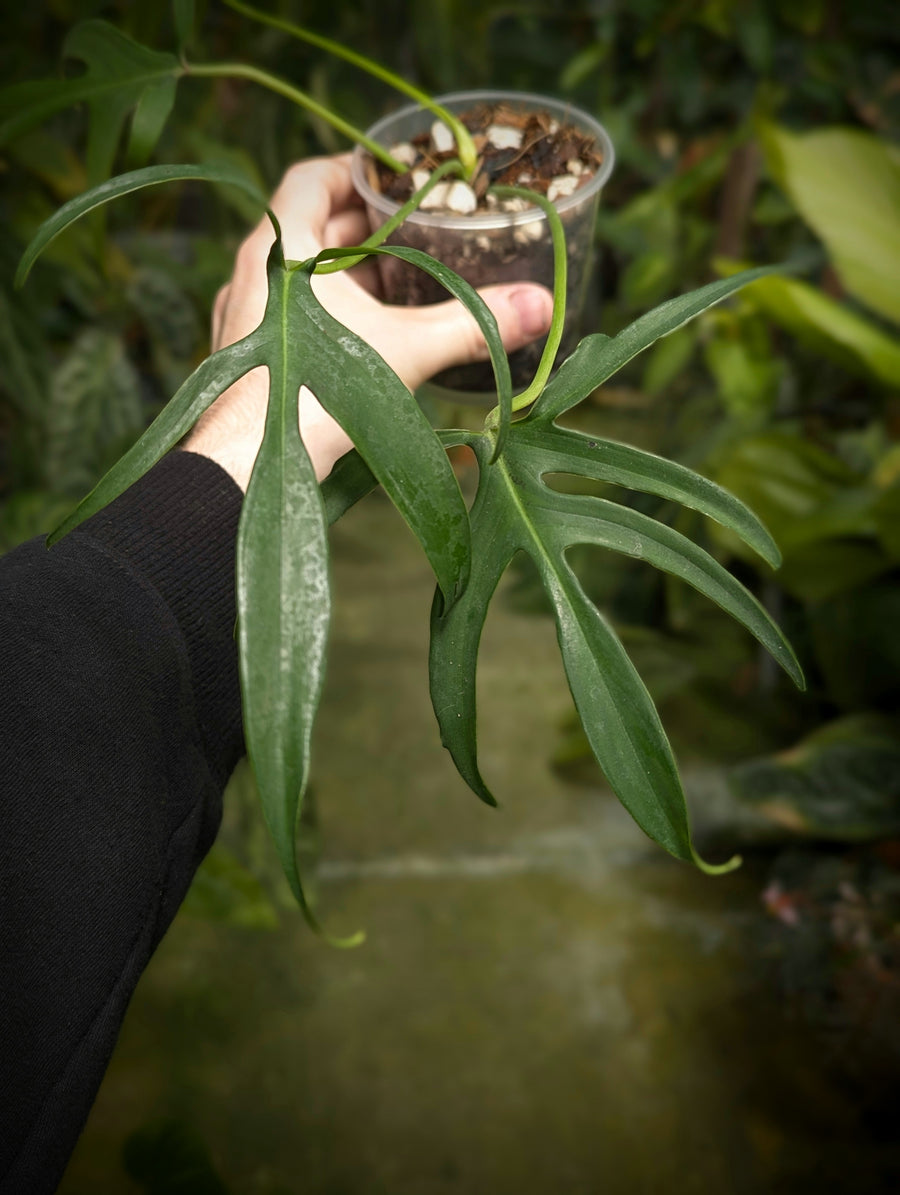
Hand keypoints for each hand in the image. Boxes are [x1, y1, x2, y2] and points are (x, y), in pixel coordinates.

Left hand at [185, 154, 553, 490]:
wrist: (255, 462)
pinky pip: (291, 314)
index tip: (397, 176)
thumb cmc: (319, 392)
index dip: (357, 169)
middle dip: (366, 225)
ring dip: (348, 270)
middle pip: (312, 225)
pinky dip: (330, 310)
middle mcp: (254, 273)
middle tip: (416, 228)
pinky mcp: (249, 357)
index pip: (313, 178)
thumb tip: (541, 306)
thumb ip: (474, 324)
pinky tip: (367, 333)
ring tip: (401, 278)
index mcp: (282, 248)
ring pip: (302, 273)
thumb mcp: (408, 349)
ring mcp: (246, 317)